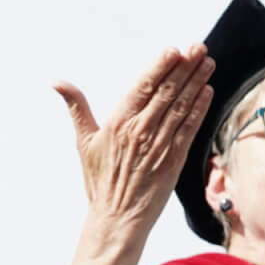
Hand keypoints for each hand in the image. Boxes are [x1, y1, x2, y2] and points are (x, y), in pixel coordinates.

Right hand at [54, 45, 214, 224]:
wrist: (118, 218)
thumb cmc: (100, 180)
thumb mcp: (84, 141)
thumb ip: (76, 107)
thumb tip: (56, 82)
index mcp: (118, 122)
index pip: (144, 87)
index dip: (160, 67)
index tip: (174, 50)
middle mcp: (141, 130)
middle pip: (167, 92)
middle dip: (185, 68)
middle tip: (199, 47)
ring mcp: (160, 145)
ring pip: (181, 107)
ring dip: (196, 83)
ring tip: (207, 62)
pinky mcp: (174, 160)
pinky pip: (189, 129)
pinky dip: (199, 109)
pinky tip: (207, 91)